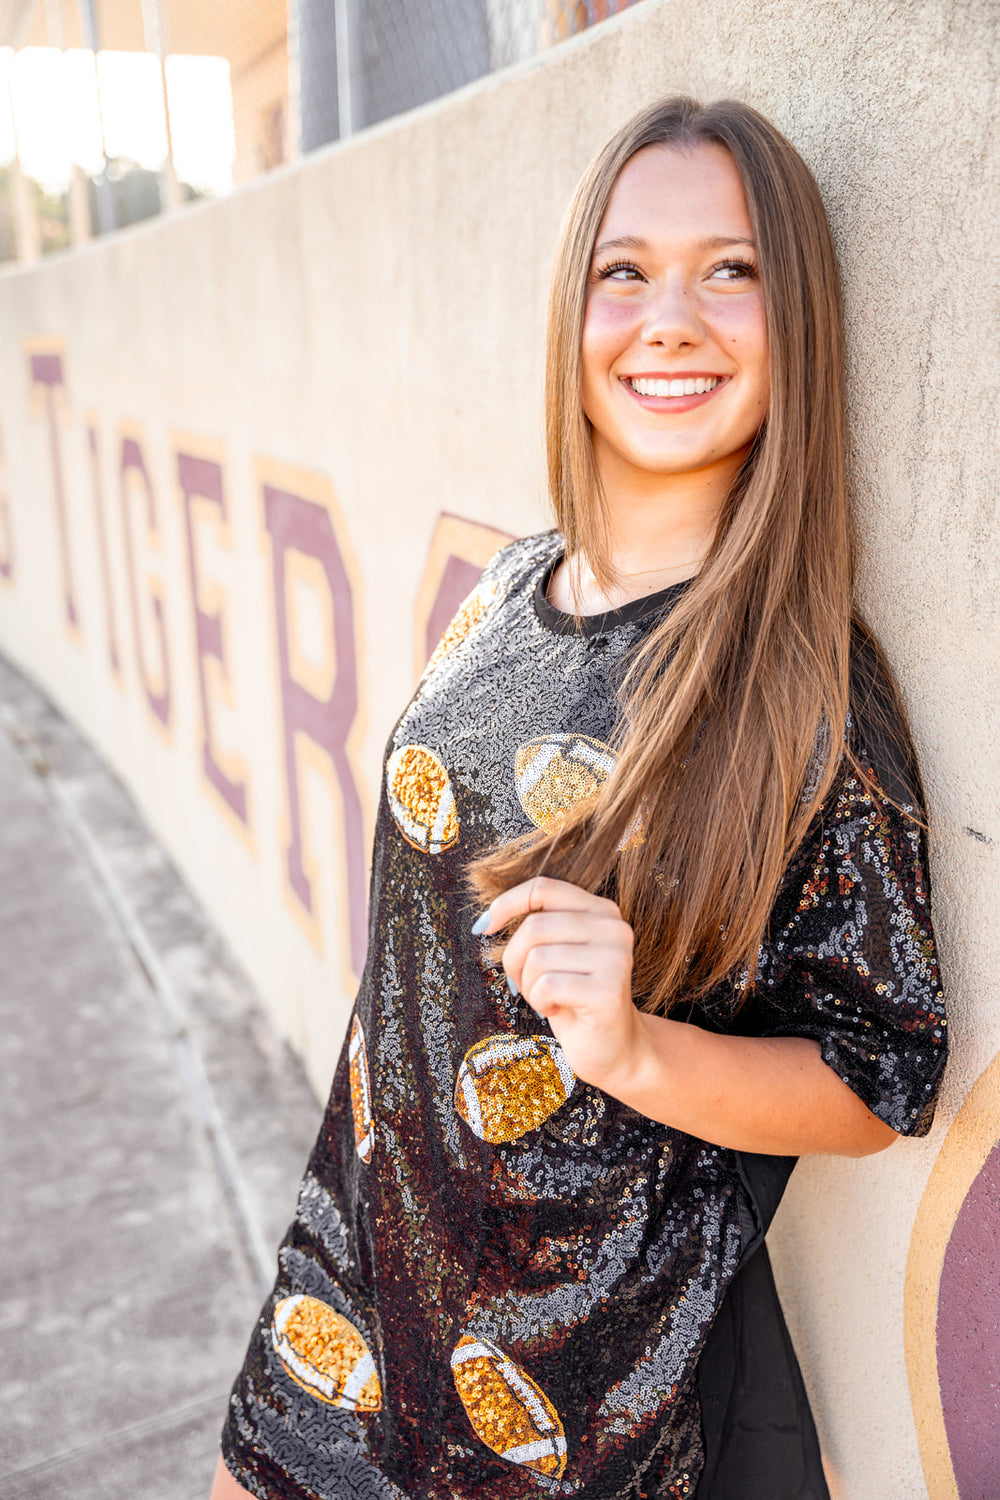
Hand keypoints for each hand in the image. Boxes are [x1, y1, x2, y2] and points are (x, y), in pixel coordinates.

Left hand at [475, 876, 640, 1094]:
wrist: (613, 1049)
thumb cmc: (574, 999)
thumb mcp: (555, 953)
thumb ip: (537, 927)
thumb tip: (486, 921)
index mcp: (601, 910)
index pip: (543, 887)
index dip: (507, 904)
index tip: (483, 928)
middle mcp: (613, 927)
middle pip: (534, 926)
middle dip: (514, 960)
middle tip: (524, 984)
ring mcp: (615, 957)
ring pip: (537, 958)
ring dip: (529, 986)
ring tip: (548, 999)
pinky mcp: (609, 990)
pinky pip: (547, 986)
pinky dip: (540, 1002)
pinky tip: (557, 1010)